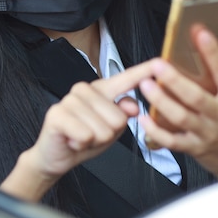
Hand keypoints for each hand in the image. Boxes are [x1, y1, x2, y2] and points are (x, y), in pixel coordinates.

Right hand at [0, 59, 156, 200]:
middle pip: (118, 118)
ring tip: (82, 136)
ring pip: (103, 129)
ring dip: (94, 140)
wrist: (57, 155)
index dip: (144, 71)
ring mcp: (70, 100)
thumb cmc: (86, 138)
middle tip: (92, 133)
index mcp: (103, 90)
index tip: (160, 62)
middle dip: (108, 134)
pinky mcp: (57, 114)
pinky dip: (81, 144)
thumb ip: (124, 114)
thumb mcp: (113, 128)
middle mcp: (86, 89)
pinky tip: (72, 139)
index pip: (127, 78)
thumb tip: (132, 106)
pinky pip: (86, 134)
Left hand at [139, 28, 217, 179]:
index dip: (213, 52)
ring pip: (180, 117)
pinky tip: (144, 117)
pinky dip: (155, 131)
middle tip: (158, 64)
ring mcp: (206, 133)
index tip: (199, 33)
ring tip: (146, 85)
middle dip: (175, 80)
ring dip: (161, 101)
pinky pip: (172, 141)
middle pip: (196, 97)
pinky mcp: (194, 148)